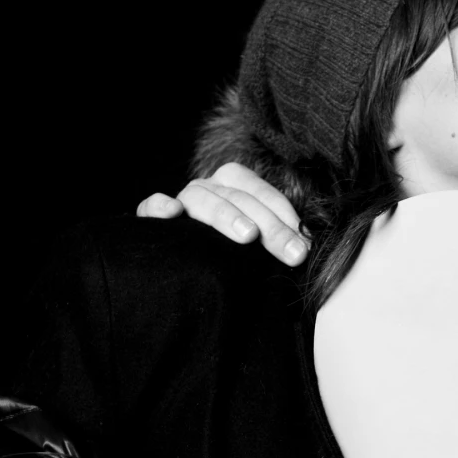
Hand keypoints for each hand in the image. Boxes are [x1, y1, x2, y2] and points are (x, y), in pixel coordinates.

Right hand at [136, 162, 308, 265]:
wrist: (187, 271)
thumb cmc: (229, 256)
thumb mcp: (256, 245)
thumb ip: (276, 240)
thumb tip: (306, 248)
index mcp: (233, 186)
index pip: (261, 192)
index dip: (285, 216)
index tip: (305, 246)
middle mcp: (208, 188)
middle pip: (239, 197)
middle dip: (270, 226)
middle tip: (292, 253)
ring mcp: (181, 199)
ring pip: (202, 197)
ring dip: (226, 214)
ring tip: (248, 236)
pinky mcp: (152, 217)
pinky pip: (151, 205)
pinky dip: (160, 206)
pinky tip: (172, 213)